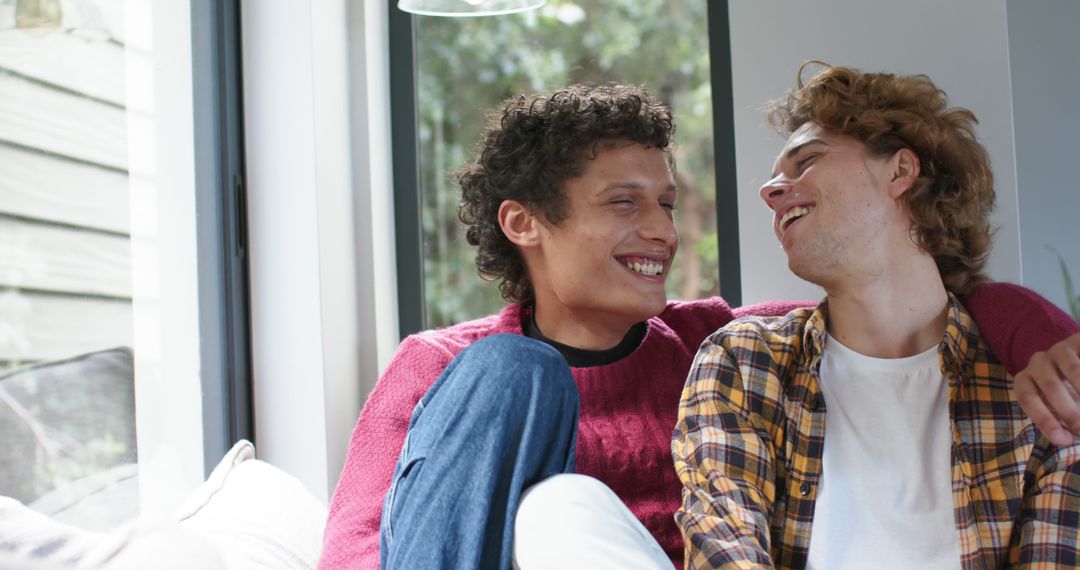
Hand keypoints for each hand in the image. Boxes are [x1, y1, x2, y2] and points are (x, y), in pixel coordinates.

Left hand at [1014, 332, 1079, 446]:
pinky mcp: (1077, 340)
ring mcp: (1058, 349)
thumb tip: (1065, 439)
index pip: (1028, 398)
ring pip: (1073, 369)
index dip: (1044, 420)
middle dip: (1070, 411)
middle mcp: (1037, 362)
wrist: (1078, 362)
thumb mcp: (1058, 408)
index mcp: (1025, 380)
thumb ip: (1059, 423)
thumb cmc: (1066, 395)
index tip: (1063, 440)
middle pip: (1051, 386)